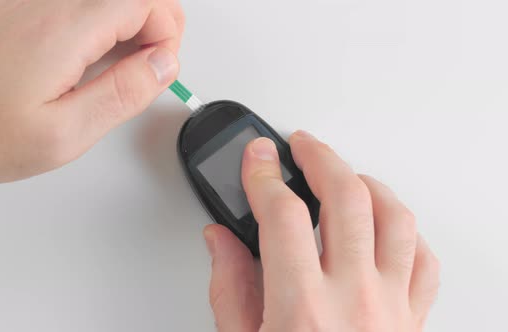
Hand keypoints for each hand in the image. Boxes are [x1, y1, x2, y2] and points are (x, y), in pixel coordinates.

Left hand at [0, 0, 183, 192]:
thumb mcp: (66, 132)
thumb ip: (124, 94)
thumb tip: (163, 65)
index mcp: (65, 30)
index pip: (145, 0)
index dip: (167, 33)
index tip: (159, 68)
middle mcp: (46, 4)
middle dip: (156, 22)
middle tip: (150, 65)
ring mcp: (28, 2)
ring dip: (127, 21)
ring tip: (122, 65)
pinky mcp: (15, 9)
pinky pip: (74, 1)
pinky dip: (97, 20)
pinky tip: (89, 55)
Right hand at [204, 131, 439, 330]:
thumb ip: (229, 288)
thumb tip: (221, 240)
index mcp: (301, 308)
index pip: (281, 215)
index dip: (263, 175)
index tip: (256, 159)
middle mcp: (353, 301)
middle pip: (346, 198)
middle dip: (320, 158)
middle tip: (302, 147)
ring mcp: (391, 308)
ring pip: (395, 218)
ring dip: (367, 184)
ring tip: (346, 174)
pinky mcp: (412, 320)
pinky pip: (423, 260)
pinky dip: (405, 231)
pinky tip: (385, 223)